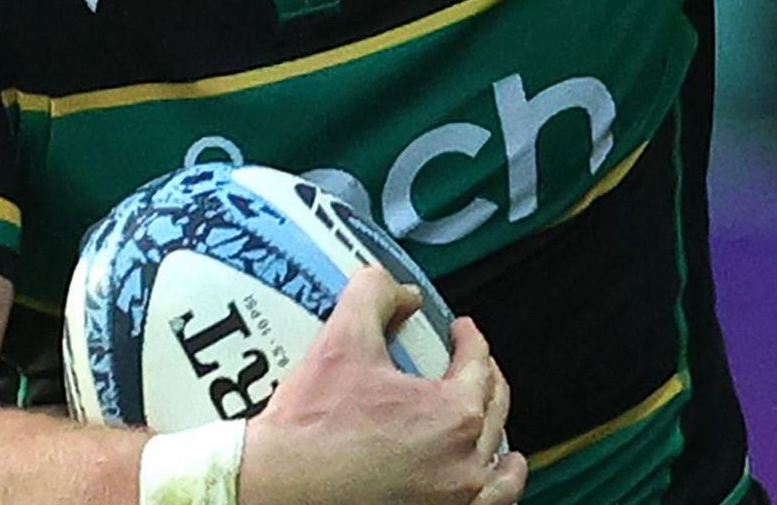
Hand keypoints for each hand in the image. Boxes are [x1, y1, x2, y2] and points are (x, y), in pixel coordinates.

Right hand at [237, 267, 524, 504]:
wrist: (277, 490)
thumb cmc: (309, 432)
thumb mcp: (342, 341)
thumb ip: (375, 295)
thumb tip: (400, 292)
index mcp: (454, 415)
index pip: (478, 363)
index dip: (470, 338)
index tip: (460, 330)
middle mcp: (465, 464)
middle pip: (494, 410)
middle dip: (484, 379)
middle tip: (471, 364)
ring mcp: (454, 502)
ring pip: (498, 469)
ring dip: (498, 440)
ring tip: (493, 430)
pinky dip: (493, 490)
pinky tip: (486, 481)